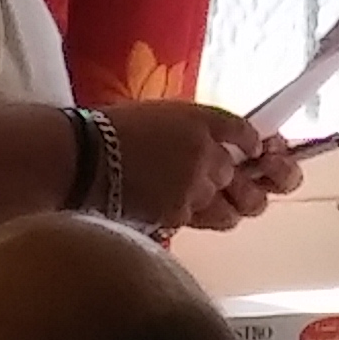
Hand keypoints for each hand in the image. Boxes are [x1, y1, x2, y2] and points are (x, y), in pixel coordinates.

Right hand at [110, 98, 274, 230]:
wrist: (83, 157)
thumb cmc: (111, 131)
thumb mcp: (161, 117)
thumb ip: (195, 132)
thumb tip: (220, 150)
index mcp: (202, 121)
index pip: (248, 135)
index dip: (255, 148)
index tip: (254, 154)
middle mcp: (207, 153)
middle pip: (248, 178)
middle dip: (244, 187)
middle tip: (238, 190)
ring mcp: (196, 187)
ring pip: (233, 210)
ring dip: (225, 209)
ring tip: (206, 205)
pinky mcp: (179, 214)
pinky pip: (200, 223)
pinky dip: (190, 218)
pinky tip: (170, 206)